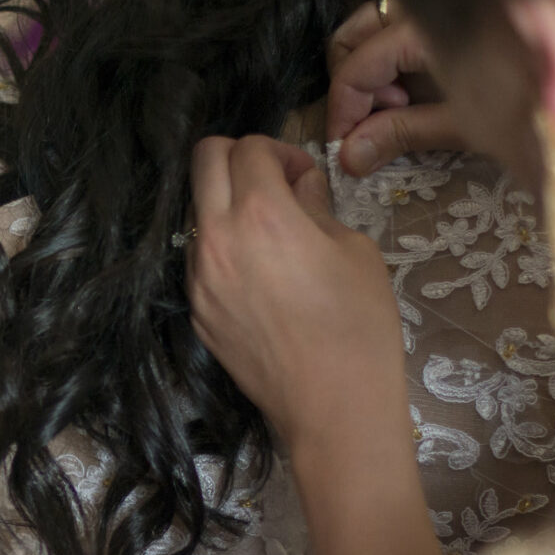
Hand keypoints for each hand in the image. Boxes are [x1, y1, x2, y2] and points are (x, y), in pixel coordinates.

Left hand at [187, 134, 407, 460]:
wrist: (332, 407)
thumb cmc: (358, 325)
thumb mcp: (354, 250)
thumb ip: (317, 206)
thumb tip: (301, 184)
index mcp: (261, 213)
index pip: (248, 147)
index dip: (281, 150)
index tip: (304, 176)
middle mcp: (217, 238)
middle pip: (204, 160)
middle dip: (239, 157)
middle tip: (275, 184)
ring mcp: (198, 278)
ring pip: (197, 211)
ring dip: (227, 204)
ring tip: (270, 236)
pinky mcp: (196, 311)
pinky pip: (199, 259)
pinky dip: (223, 248)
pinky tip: (260, 277)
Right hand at [327, 0, 468, 172]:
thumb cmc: (530, 106)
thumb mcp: (467, 124)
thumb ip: (403, 133)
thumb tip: (349, 158)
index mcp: (425, 27)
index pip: (357, 67)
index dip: (342, 113)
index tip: (344, 152)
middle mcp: (424, 3)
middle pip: (354, 34)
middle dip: (352, 83)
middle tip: (383, 118)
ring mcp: (437, 4)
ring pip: (373, 26)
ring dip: (371, 69)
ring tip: (403, 104)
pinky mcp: (451, 13)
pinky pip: (400, 28)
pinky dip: (394, 58)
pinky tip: (419, 89)